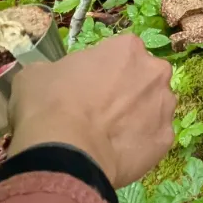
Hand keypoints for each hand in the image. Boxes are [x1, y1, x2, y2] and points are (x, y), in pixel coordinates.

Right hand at [7, 33, 176, 189]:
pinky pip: (152, 138)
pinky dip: (138, 145)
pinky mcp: (165, 140)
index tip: (87, 87)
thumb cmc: (49, 104)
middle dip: (127, 91)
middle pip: (143, 78)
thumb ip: (57, 70)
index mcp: (127, 48)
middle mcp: (154, 72)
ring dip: (136, 117)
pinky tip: (115, 154)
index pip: (120, 53)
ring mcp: (164, 106)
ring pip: (152, 108)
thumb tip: (56, 79)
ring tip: (108, 137)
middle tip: (100, 112)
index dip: (103, 70)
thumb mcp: (37, 74)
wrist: (64, 152)